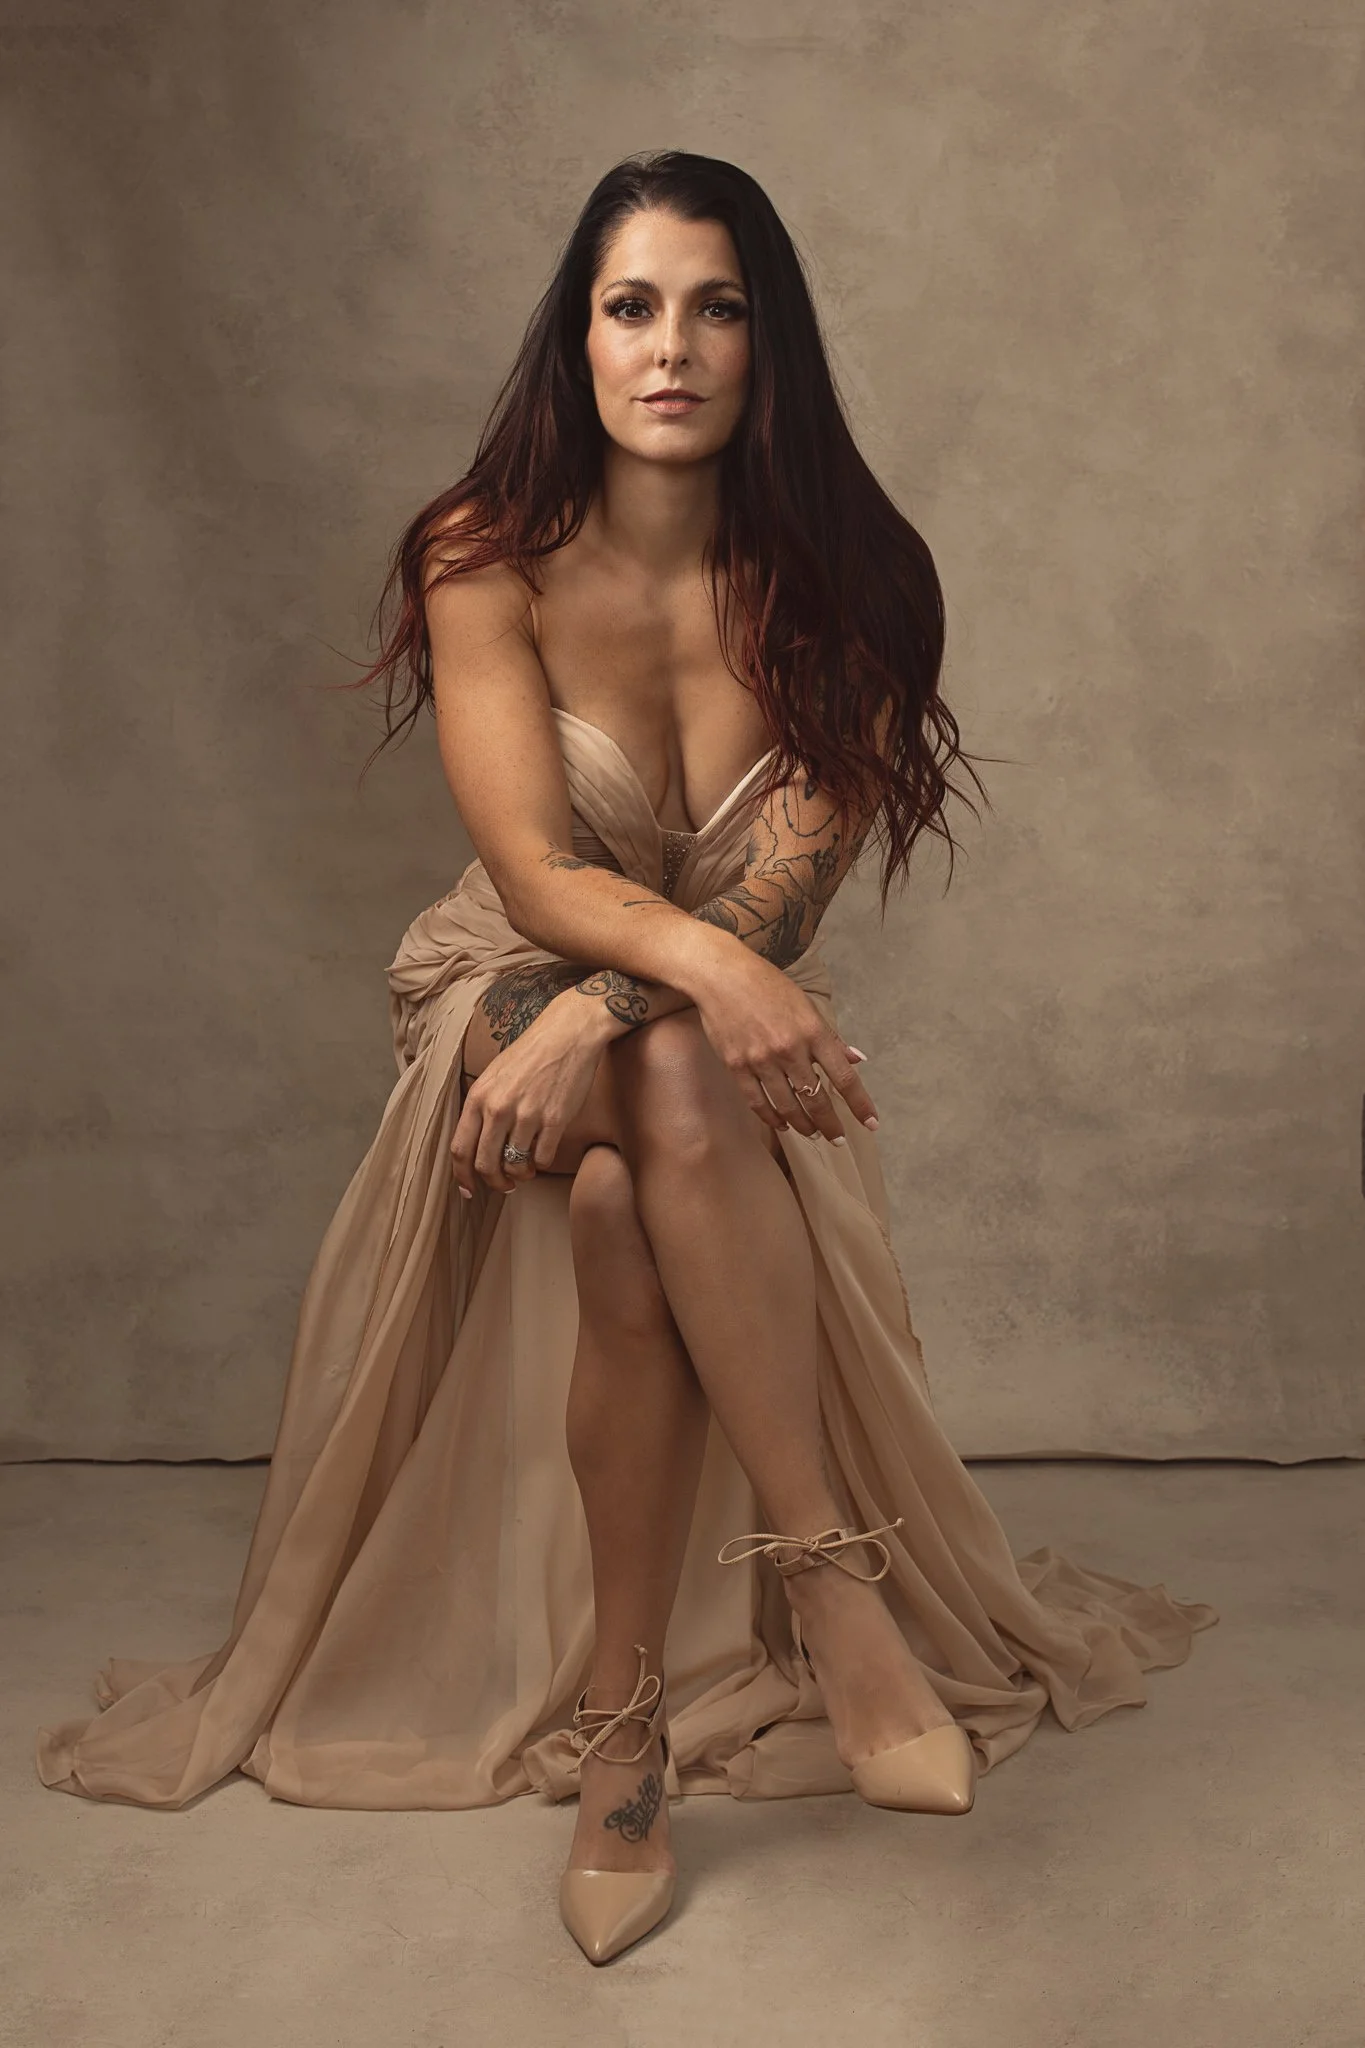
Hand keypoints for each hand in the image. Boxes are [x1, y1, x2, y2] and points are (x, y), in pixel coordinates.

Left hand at [450, 994, 609, 1195]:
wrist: (568, 1033)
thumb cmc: (531, 1053)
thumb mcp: (494, 1075)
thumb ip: (482, 1107)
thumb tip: (477, 1143)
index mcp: (479, 1097)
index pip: (460, 1148)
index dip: (462, 1176)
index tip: (468, 1190)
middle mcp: (499, 1108)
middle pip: (485, 1164)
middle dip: (494, 1182)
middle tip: (504, 1185)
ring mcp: (527, 1115)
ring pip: (515, 1165)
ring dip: (520, 1175)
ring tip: (526, 1171)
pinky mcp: (555, 1119)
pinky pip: (542, 1158)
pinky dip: (541, 1163)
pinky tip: (543, 1154)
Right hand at [689, 946, 877, 1142]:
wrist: (720, 975)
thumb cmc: (766, 985)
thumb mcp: (806, 1005)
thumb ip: (831, 1037)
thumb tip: (856, 1059)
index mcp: (813, 1031)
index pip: (844, 1077)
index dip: (860, 1104)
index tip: (871, 1123)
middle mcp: (790, 1049)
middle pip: (816, 1099)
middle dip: (831, 1124)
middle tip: (838, 1138)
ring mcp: (761, 1060)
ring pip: (788, 1106)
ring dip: (803, 1125)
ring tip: (812, 1134)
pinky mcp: (736, 1066)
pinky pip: (757, 1102)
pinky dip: (772, 1118)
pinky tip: (782, 1124)